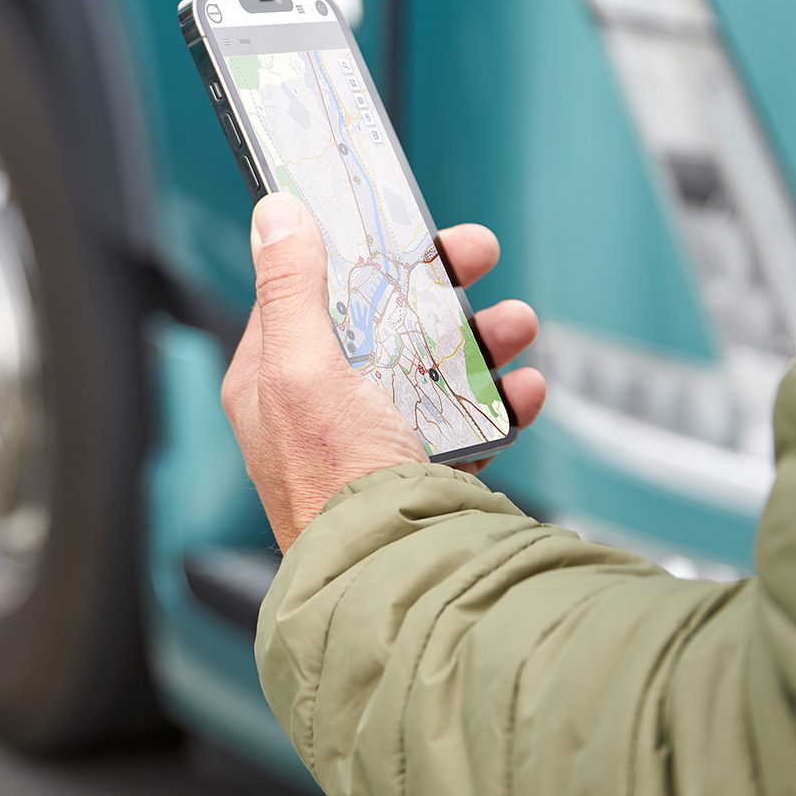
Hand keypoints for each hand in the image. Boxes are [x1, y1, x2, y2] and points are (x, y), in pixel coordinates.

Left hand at [221, 193, 545, 551]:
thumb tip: (273, 215)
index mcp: (273, 385)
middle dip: (435, 286)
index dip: (352, 252)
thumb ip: (290, 289)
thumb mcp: (302, 369)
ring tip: (516, 324)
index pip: (306, 295)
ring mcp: (375, 445)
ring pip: (432, 367)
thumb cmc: (336, 485)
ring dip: (480, 336)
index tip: (398, 222)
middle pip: (380, 323)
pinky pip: (468, 424)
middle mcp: (320, 413)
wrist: (396, 580)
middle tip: (479, 254)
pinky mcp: (426, 475)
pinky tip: (522, 390)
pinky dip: (500, 402)